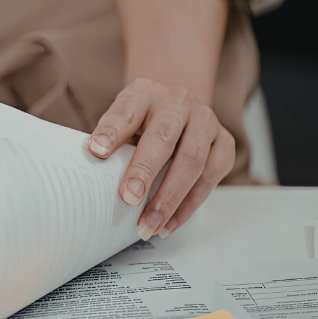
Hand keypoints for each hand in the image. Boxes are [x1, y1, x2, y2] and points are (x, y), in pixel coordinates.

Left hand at [87, 78, 234, 239]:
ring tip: (149, 225)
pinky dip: (188, 206)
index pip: (126, 111)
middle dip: (145, 171)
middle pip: (163, 137)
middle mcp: (179, 102)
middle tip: (128, 199)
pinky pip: (210, 178)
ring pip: (193, 162)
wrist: (177, 109)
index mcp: (145, 93)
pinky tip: (169, 224)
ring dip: (170, 199)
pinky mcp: (225, 143)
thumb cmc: (143, 121)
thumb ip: (110, 140)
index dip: (111, 132)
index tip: (96, 151)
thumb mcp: (121, 122)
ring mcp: (206, 121)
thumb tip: (93, 165)